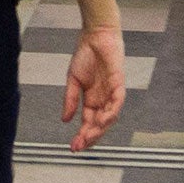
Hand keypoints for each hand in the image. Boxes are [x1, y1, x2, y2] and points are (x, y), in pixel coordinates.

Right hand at [62, 25, 126, 151]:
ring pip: (109, 117)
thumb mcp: (72, 80)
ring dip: (100, 128)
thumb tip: (65, 120)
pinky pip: (117, 102)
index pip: (88, 123)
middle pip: (99, 124)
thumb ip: (70, 100)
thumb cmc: (86, 54)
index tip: (73, 146)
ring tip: (89, 137)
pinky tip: (102, 120)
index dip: (82, 135)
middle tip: (80, 146)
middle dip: (90, 137)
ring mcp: (112, 92)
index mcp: (92, 99)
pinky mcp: (118, 83)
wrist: (95, 36)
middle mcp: (103, 99)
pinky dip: (111, 112)